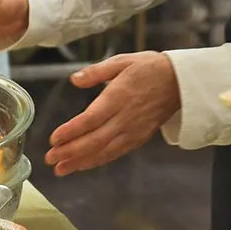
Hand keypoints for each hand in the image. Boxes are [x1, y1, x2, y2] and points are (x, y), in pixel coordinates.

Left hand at [44, 53, 180, 175]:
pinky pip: (115, 153)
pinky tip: (83, 165)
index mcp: (119, 97)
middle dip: (71, 152)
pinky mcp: (139, 138)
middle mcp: (125, 118)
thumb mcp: (123, 61)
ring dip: (81, 161)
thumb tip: (75, 79)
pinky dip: (98, 161)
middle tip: (50, 159)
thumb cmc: (150, 69)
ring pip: (104, 151)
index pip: (91, 119)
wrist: (180, 83)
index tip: (54, 139)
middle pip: (95, 140)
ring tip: (61, 169)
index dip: (72, 131)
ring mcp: (133, 131)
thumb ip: (97, 71)